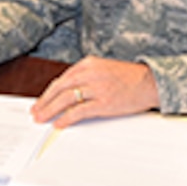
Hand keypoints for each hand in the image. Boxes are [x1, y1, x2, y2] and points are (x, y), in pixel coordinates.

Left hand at [31, 57, 158, 128]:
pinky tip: (59, 123)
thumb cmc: (129, 77)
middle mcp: (91, 73)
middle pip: (60, 88)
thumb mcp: (104, 69)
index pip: (62, 79)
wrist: (151, 82)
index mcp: (89, 63)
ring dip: (50, 110)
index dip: (48, 92)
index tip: (40, 101)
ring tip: (42, 118)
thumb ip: (86, 77)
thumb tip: (66, 92)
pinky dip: (66, 118)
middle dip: (45, 102)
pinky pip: (79, 111)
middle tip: (35, 112)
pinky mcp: (104, 102)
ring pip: (66, 99)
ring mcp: (97, 88)